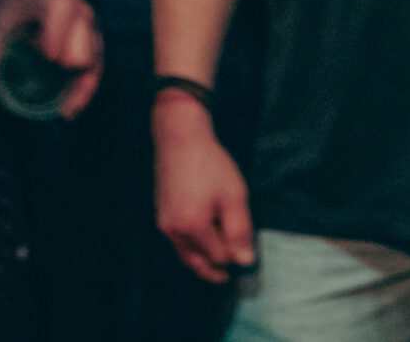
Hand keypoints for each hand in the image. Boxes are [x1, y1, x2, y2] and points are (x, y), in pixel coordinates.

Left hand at [0, 0, 102, 119]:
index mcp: (58, 6)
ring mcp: (89, 21)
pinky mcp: (92, 28)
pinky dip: (90, 79)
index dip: (57, 49)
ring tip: (69, 111)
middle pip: (86, 53)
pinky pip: (97, 57)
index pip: (64, 32)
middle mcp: (80, 13)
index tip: (49, 63)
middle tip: (64, 111)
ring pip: (96, 59)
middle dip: (78, 84)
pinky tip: (77, 99)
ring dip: (86, 87)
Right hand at [153, 96, 254, 282]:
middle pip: (200, 263)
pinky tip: (206, 240)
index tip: (248, 248)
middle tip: (233, 272)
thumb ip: (240, 231)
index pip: (219, 257)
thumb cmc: (210, 163)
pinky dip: (193, 248)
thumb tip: (245, 262)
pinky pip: (179, 243)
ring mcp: (165, 224)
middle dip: (217, 266)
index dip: (235, 256)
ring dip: (204, 259)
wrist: (180, 138)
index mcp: (193, 226)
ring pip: (187, 256)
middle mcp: (174, 230)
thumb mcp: (234, 195)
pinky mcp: (161, 216)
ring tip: (222, 259)